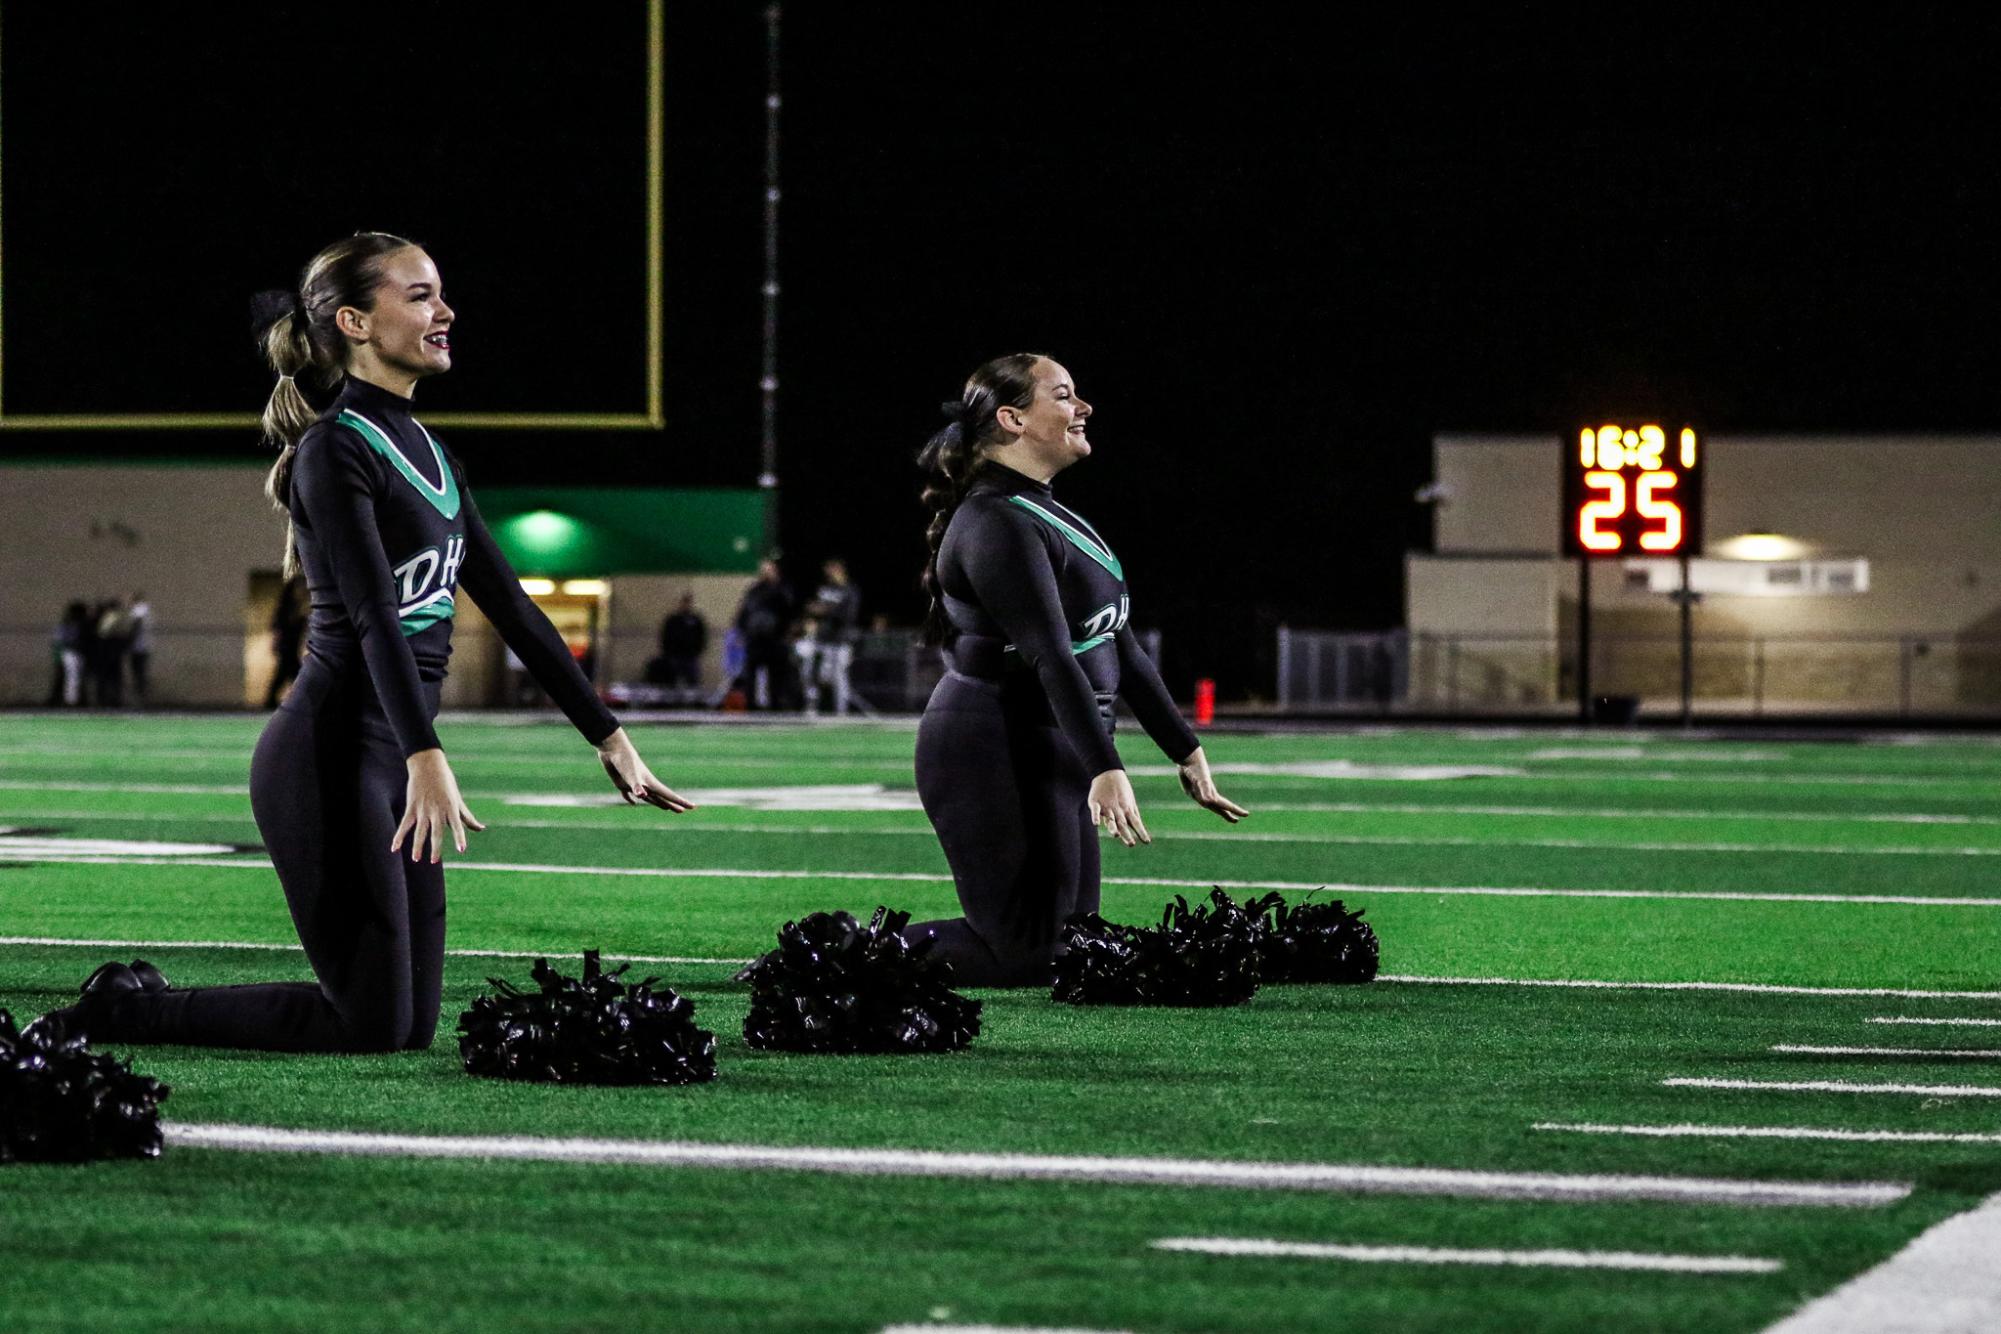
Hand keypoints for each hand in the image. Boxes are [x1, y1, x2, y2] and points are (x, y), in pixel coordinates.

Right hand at [391, 748, 484, 863]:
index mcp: (451, 808)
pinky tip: (394, 848)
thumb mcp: (458, 800)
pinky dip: (399, 836)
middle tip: (434, 861)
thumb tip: (481, 829)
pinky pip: (404, 824)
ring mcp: (423, 810)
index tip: (462, 849)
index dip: (459, 837)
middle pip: (436, 832)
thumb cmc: (446, 784)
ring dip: (417, 846)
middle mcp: (437, 810)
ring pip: (419, 831)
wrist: (428, 765)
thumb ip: (467, 818)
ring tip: (416, 859)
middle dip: (435, 847)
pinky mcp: (412, 808)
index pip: (457, 826)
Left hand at [596, 727, 695, 811]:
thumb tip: (642, 796)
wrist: (612, 748)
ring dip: (657, 803)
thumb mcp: (630, 774)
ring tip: (666, 808)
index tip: (693, 807)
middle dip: (672, 804)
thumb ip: (636, 786)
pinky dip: (631, 800)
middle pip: (661, 798)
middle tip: (682, 811)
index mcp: (650, 783)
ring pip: (649, 797)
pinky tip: (633, 803)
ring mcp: (634, 784)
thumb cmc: (623, 760)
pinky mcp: (622, 783)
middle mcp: (644, 784)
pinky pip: (629, 794)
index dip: (680, 802)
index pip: (668, 795)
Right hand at [1087, 769, 1149, 847]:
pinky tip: (1097, 824)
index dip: (1141, 832)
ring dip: (1113, 827)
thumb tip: (1142, 830)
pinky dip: (1096, 817)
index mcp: (1127, 810)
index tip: (1147, 842)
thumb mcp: (1131, 803)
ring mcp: (1107, 807)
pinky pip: (1096, 810)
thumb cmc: (1122, 790)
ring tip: (1115, 835)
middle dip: (1126, 834)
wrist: (1108, 773)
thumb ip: (1135, 816)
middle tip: (1131, 844)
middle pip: (1123, 824)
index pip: (1136, 823)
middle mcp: (1118, 810)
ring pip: (1110, 819)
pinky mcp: (1095, 802)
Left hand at [1177, 746, 1248, 822]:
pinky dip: (1205, 802)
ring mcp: (1200, 793)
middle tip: (1236, 821)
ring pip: (1211, 804)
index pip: (1226, 805)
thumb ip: (1205, 790)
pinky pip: (1201, 799)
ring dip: (1218, 809)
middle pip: (1219, 808)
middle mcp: (1208, 795)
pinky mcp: (1192, 791)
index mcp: (1212, 794)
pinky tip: (1206, 802)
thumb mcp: (1201, 780)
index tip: (1247, 814)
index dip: (1236, 810)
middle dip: (1227, 814)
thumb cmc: (1196, 770)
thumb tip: (1208, 801)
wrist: (1188, 760)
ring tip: (1224, 814)